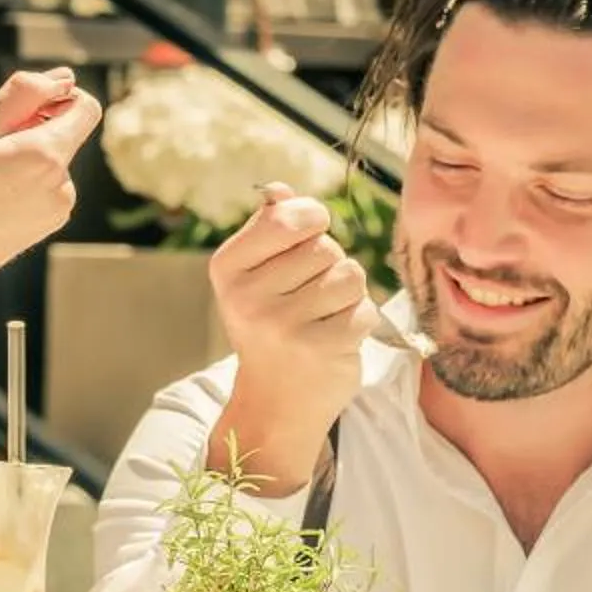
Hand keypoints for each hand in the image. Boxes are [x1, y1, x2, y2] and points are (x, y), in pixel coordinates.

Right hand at [0, 68, 101, 331]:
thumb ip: (22, 95)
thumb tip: (63, 78)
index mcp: (48, 157)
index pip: (83, 106)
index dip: (53, 94)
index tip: (14, 102)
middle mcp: (61, 186)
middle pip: (49, 132)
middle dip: (4, 124)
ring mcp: (53, 210)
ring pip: (33, 159)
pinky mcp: (39, 227)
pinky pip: (28, 186)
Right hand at [204, 180, 372, 493]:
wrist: (275, 401)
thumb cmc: (271, 326)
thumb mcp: (256, 276)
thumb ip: (269, 229)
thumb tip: (278, 190)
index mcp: (227, 269)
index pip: (288, 217)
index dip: (311, 219)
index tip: (306, 237)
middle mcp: (247, 297)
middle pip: (325, 247)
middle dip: (329, 266)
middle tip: (307, 297)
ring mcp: (283, 325)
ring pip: (350, 276)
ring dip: (347, 295)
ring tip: (321, 318)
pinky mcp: (320, 348)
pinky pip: (364, 309)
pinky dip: (358, 322)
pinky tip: (333, 340)